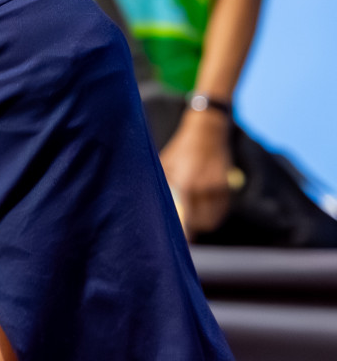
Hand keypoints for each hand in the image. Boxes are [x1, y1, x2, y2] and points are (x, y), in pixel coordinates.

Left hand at [160, 108, 233, 238]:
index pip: (184, 216)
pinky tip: (201, 211)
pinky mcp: (227, 190)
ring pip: (210, 220)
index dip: (181, 231)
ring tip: (189, 217)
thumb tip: (149, 204)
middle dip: (189, 227)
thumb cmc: (181, 148)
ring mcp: (219, 190)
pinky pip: (220, 212)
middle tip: (179, 228)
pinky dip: (211, 216)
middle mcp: (204, 188)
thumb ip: (162, 184)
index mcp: (186, 182)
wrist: (208, 132)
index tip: (176, 245)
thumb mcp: (166, 163)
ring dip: (200, 223)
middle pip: (198, 222)